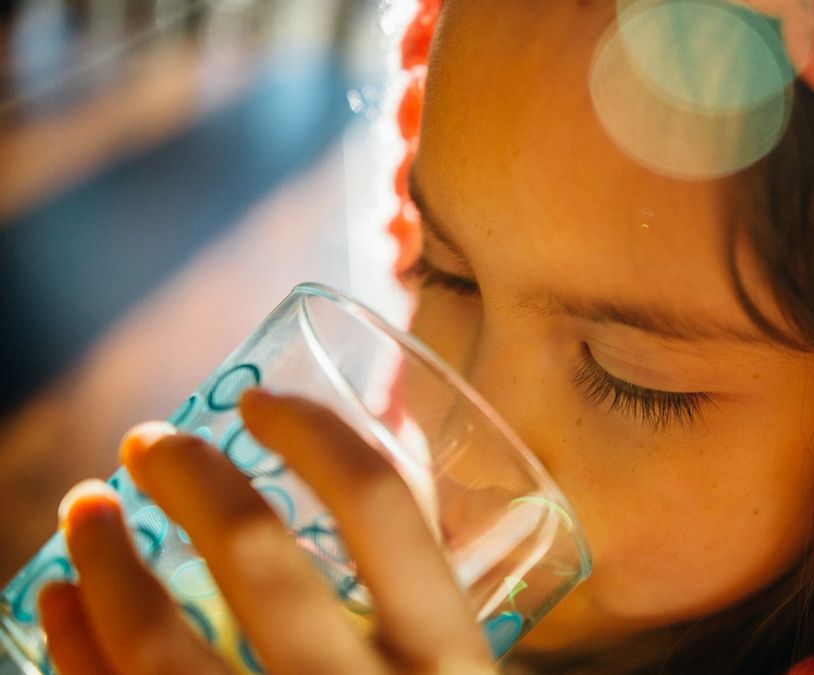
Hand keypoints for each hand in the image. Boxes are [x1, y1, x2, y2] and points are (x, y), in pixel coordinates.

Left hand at [39, 390, 495, 674]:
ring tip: (83, 510)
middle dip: (189, 476)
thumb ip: (428, 618)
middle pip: (256, 552)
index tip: (262, 404)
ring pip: (158, 640)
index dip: (315, 434)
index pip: (384, 509)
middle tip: (151, 444)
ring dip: (103, 557)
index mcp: (453, 668)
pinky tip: (57, 607)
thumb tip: (377, 497)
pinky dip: (73, 647)